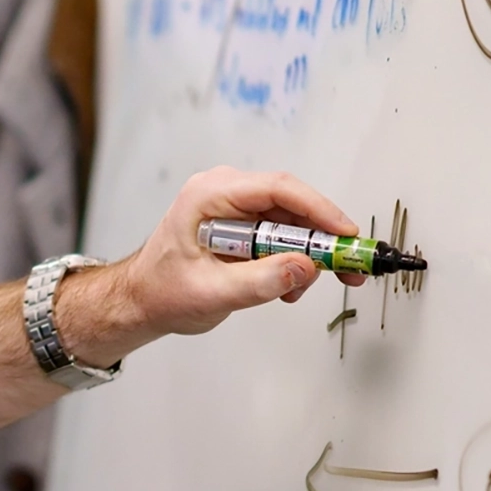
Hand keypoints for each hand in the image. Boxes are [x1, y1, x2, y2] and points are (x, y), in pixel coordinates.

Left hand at [69, 168, 360, 361]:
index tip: (345, 235)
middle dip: (322, 237)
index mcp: (209, 195)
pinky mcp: (241, 226)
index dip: (318, 210)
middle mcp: (224, 192)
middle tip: (350, 267)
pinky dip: (292, 260)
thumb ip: (259, 282)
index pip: (277, 189)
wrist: (141, 301)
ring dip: (308, 254)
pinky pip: (280, 236)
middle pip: (290, 204)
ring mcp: (234, 208)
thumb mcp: (211, 293)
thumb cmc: (162, 291)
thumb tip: (305, 267)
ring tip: (305, 288)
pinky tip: (287, 287)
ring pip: (290, 222)